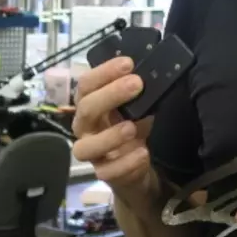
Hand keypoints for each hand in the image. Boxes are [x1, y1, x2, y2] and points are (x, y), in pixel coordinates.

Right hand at [70, 56, 151, 197]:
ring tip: (132, 127)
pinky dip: (126, 163)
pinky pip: (108, 172)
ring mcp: (91, 153)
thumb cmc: (130, 129)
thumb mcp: (135, 109)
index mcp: (89, 105)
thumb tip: (153, 74)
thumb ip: (137, 94)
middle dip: (110, 95)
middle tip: (136, 84)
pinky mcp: (103, 174)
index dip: (104, 72)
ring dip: (110, 135)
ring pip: (86, 147)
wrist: (134, 166)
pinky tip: (142, 153)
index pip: (86, 84)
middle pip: (85, 109)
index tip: (128, 63)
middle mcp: (84, 127)